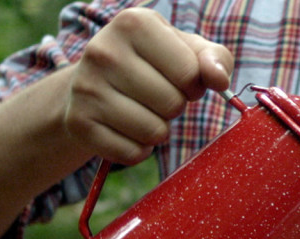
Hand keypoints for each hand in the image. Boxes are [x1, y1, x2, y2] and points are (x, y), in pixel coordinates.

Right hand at [63, 8, 233, 164]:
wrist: (92, 85)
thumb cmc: (151, 65)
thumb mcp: (185, 50)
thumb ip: (214, 58)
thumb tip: (220, 79)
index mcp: (133, 23)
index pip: (189, 72)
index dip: (194, 84)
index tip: (179, 78)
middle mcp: (103, 51)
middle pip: (173, 103)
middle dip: (175, 106)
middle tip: (157, 95)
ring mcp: (86, 88)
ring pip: (154, 132)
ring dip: (159, 130)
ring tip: (143, 111)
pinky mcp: (79, 123)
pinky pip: (133, 153)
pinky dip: (139, 149)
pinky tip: (126, 129)